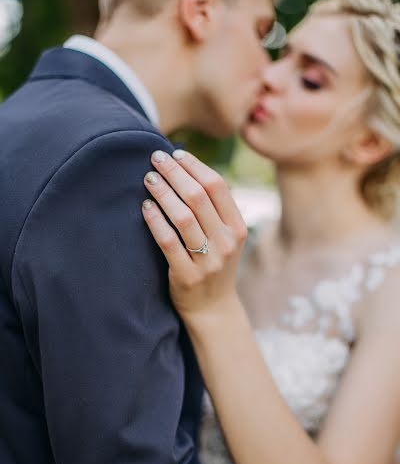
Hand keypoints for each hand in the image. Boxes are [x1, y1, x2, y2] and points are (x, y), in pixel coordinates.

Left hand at [142, 149, 246, 319]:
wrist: (213, 309)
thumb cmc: (214, 265)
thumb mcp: (225, 238)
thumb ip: (215, 210)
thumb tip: (187, 170)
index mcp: (237, 227)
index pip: (217, 186)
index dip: (195, 166)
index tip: (175, 154)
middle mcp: (226, 242)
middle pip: (199, 197)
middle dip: (175, 173)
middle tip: (155, 158)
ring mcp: (208, 261)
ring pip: (183, 217)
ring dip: (163, 192)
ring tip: (148, 178)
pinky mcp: (187, 276)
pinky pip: (168, 242)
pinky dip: (155, 221)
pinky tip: (145, 207)